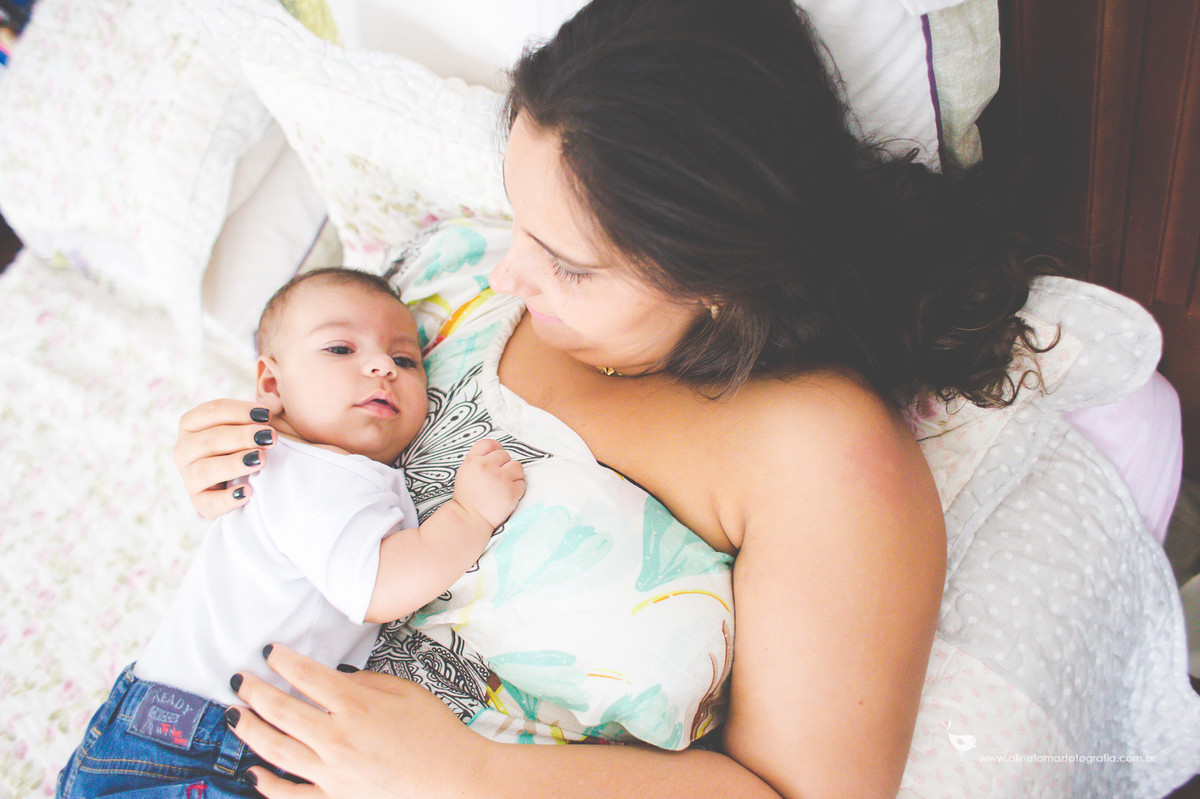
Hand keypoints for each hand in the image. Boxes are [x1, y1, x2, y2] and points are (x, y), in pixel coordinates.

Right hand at [174, 399, 274, 517]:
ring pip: (206, 470)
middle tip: (269, 437)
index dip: (239, 411)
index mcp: (192, 424)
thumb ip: (264, 410)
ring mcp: (189, 477)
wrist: (253, 480)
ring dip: (234, 463)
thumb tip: (273, 403)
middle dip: (241, 437)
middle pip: (209, 440)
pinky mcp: (200, 503)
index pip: (211, 412)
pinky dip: (227, 498)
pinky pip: (209, 503)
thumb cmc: (251, 443)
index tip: (267, 414)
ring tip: (261, 459)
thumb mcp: (255, 423)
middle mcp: (184, 450)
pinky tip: (248, 492)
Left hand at [228, 645, 491, 797]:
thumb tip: (333, 677)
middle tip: (237, 679)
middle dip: (253, 691)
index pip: (305, 676)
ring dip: (249, 730)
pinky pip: (291, 794)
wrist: (455, 777)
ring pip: (276, 749)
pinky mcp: (335, 798)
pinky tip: (252, 772)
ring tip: (234, 715)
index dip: (282, 660)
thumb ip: (365, 681)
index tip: (269, 652)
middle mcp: (337, 737)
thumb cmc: (435, 731)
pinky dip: (267, 784)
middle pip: (280, 710)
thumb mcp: (405, 691)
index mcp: (356, 705)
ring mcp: (332, 772)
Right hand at [451, 439, 525, 528]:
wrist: (470, 519)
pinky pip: (522, 483)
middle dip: (504, 466)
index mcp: (473, 461)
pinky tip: (506, 496)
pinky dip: (517, 490)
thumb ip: (479, 459)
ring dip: (514, 475)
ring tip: (504, 486)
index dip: (495, 449)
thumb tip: (497, 451)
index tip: (497, 459)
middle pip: (505, 455)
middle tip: (497, 479)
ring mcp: (500, 479)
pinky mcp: (511, 492)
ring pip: (517, 466)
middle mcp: (486, 467)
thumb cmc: (469, 497)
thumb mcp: (466, 472)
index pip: (489, 444)